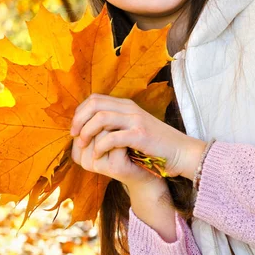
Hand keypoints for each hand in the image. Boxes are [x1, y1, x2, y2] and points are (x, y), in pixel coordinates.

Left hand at [70, 94, 206, 181]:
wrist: (180, 152)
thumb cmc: (155, 144)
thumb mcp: (134, 128)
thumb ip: (116, 123)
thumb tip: (90, 127)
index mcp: (126, 105)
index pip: (94, 99)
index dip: (80, 112)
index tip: (74, 129)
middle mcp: (130, 108)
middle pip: (94, 104)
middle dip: (79, 120)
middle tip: (74, 136)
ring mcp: (135, 120)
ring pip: (101, 117)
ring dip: (87, 132)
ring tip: (83, 145)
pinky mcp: (140, 135)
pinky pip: (112, 137)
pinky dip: (100, 146)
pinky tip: (97, 155)